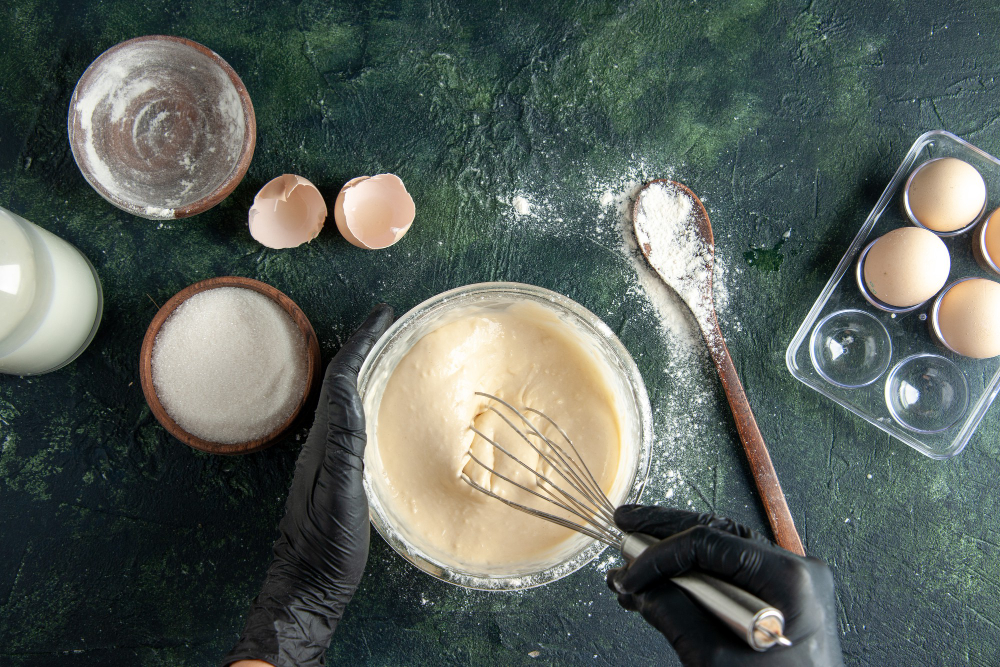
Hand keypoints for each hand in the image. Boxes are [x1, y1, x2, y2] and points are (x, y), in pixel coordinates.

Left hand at [224, 305, 393, 666]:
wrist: (307, 585)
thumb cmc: (324, 546)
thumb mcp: (339, 496)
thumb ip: (345, 448)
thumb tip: (350, 396)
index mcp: (324, 441)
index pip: (341, 377)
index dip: (361, 341)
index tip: (383, 314)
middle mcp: (323, 442)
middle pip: (342, 379)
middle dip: (364, 344)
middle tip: (389, 322)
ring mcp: (329, 457)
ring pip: (346, 397)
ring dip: (366, 367)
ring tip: (390, 350)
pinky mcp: (339, 473)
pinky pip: (354, 420)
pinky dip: (369, 397)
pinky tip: (383, 406)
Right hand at [606, 505, 842, 666]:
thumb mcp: (716, 663)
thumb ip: (675, 616)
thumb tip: (641, 588)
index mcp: (789, 580)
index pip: (709, 543)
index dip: (660, 555)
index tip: (630, 574)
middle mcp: (796, 572)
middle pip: (717, 534)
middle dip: (664, 533)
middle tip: (626, 524)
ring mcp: (791, 586)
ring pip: (721, 552)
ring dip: (674, 557)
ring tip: (632, 564)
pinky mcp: (780, 602)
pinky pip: (730, 578)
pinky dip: (693, 581)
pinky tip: (659, 586)